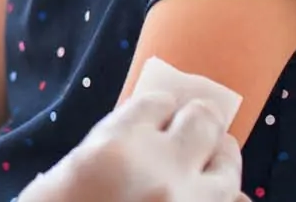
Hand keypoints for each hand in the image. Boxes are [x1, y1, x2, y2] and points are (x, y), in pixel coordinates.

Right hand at [18, 94, 246, 201]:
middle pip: (202, 122)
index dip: (160, 108)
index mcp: (118, 147)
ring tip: (213, 158)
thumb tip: (143, 136)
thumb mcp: (65, 174)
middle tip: (196, 123)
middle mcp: (162, 170)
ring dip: (219, 159)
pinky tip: (219, 197)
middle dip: (199, 121)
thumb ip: (107, 148)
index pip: (157, 104)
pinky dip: (230, 201)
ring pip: (227, 168)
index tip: (160, 113)